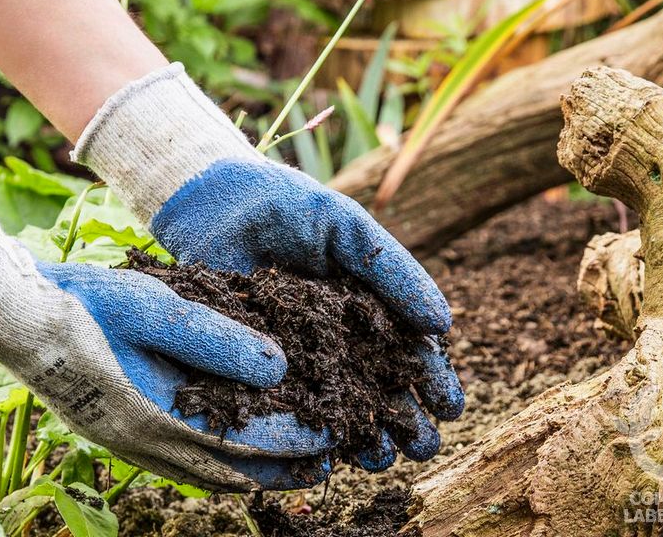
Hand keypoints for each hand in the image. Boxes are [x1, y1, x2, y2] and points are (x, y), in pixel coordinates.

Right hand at [0, 183, 331, 491]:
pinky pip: (180, 464)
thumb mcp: (157, 309)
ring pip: (205, 474)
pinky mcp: (117, 434)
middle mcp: (145, 444)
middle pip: (231, 472)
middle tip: (327, 461)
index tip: (335, 430)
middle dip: (282, 469)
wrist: (16, 318)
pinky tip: (230, 450)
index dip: (295, 439)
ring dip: (252, 470)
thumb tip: (280, 367)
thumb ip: (218, 339)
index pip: (246, 441)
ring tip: (292, 463)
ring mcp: (127, 445)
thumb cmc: (84, 306)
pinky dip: (217, 463)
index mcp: (158, 418)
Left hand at [74, 63, 463, 470]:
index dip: (434, 380)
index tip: (449, 407)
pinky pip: (292, 409)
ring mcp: (302, 355)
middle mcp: (341, 337)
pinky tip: (326, 458)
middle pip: (384, 389)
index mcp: (370, 305)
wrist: (213, 203)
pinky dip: (312, 436)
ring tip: (380, 460)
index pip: (412, 350)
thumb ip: (392, 270)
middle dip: (407, 422)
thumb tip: (443, 324)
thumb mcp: (346, 228)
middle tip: (422, 446)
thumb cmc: (286, 207)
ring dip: (367, 438)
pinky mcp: (261, 367)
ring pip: (343, 408)